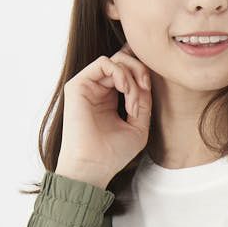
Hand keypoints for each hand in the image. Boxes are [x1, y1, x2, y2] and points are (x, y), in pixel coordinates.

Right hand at [55, 41, 152, 186]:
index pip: (127, 70)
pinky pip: (103, 63)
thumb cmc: (113, 153)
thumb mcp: (139, 126)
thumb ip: (144, 101)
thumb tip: (145, 79)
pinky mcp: (78, 85)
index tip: (149, 87)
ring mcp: (88, 86)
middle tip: (145, 88)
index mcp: (110, 98)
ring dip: (132, 78)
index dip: (141, 70)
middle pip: (123, 60)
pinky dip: (120, 73)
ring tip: (133, 102)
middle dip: (140, 70)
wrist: (94, 166)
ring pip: (115, 60)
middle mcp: (98, 89)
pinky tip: (125, 90)